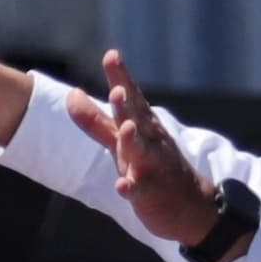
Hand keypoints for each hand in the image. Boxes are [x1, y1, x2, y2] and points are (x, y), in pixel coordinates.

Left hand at [69, 52, 221, 246]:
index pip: (132, 98)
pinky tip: (122, 186)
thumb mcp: (119, 142)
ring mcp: (152, 167)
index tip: (111, 55)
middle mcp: (150, 142)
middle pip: (137, 120)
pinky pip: (140, 191)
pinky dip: (131, 188)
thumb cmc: (149, 166)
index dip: (122, 78)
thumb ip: (95, 120)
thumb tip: (71, 94)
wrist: (189, 206)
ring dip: (133, 140)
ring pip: (142, 152)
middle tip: (117, 89)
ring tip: (125, 128)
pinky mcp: (152, 194)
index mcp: (143, 125)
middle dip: (128, 106)